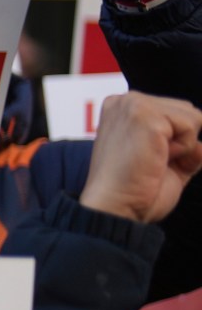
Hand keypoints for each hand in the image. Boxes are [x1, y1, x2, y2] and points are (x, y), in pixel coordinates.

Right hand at [80, 91, 201, 223]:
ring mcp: (134, 105)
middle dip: (182, 141)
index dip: (176, 141)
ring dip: (183, 145)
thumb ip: (189, 147)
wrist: (116, 208)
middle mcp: (125, 101)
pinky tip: (157, 159)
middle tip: (153, 162)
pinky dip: (183, 149)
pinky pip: (191, 126)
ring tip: (154, 160)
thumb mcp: (167, 162)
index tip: (150, 160)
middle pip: (187, 110)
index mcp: (124, 109)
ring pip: (193, 116)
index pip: (175, 112)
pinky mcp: (145, 115)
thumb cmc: (133, 191)